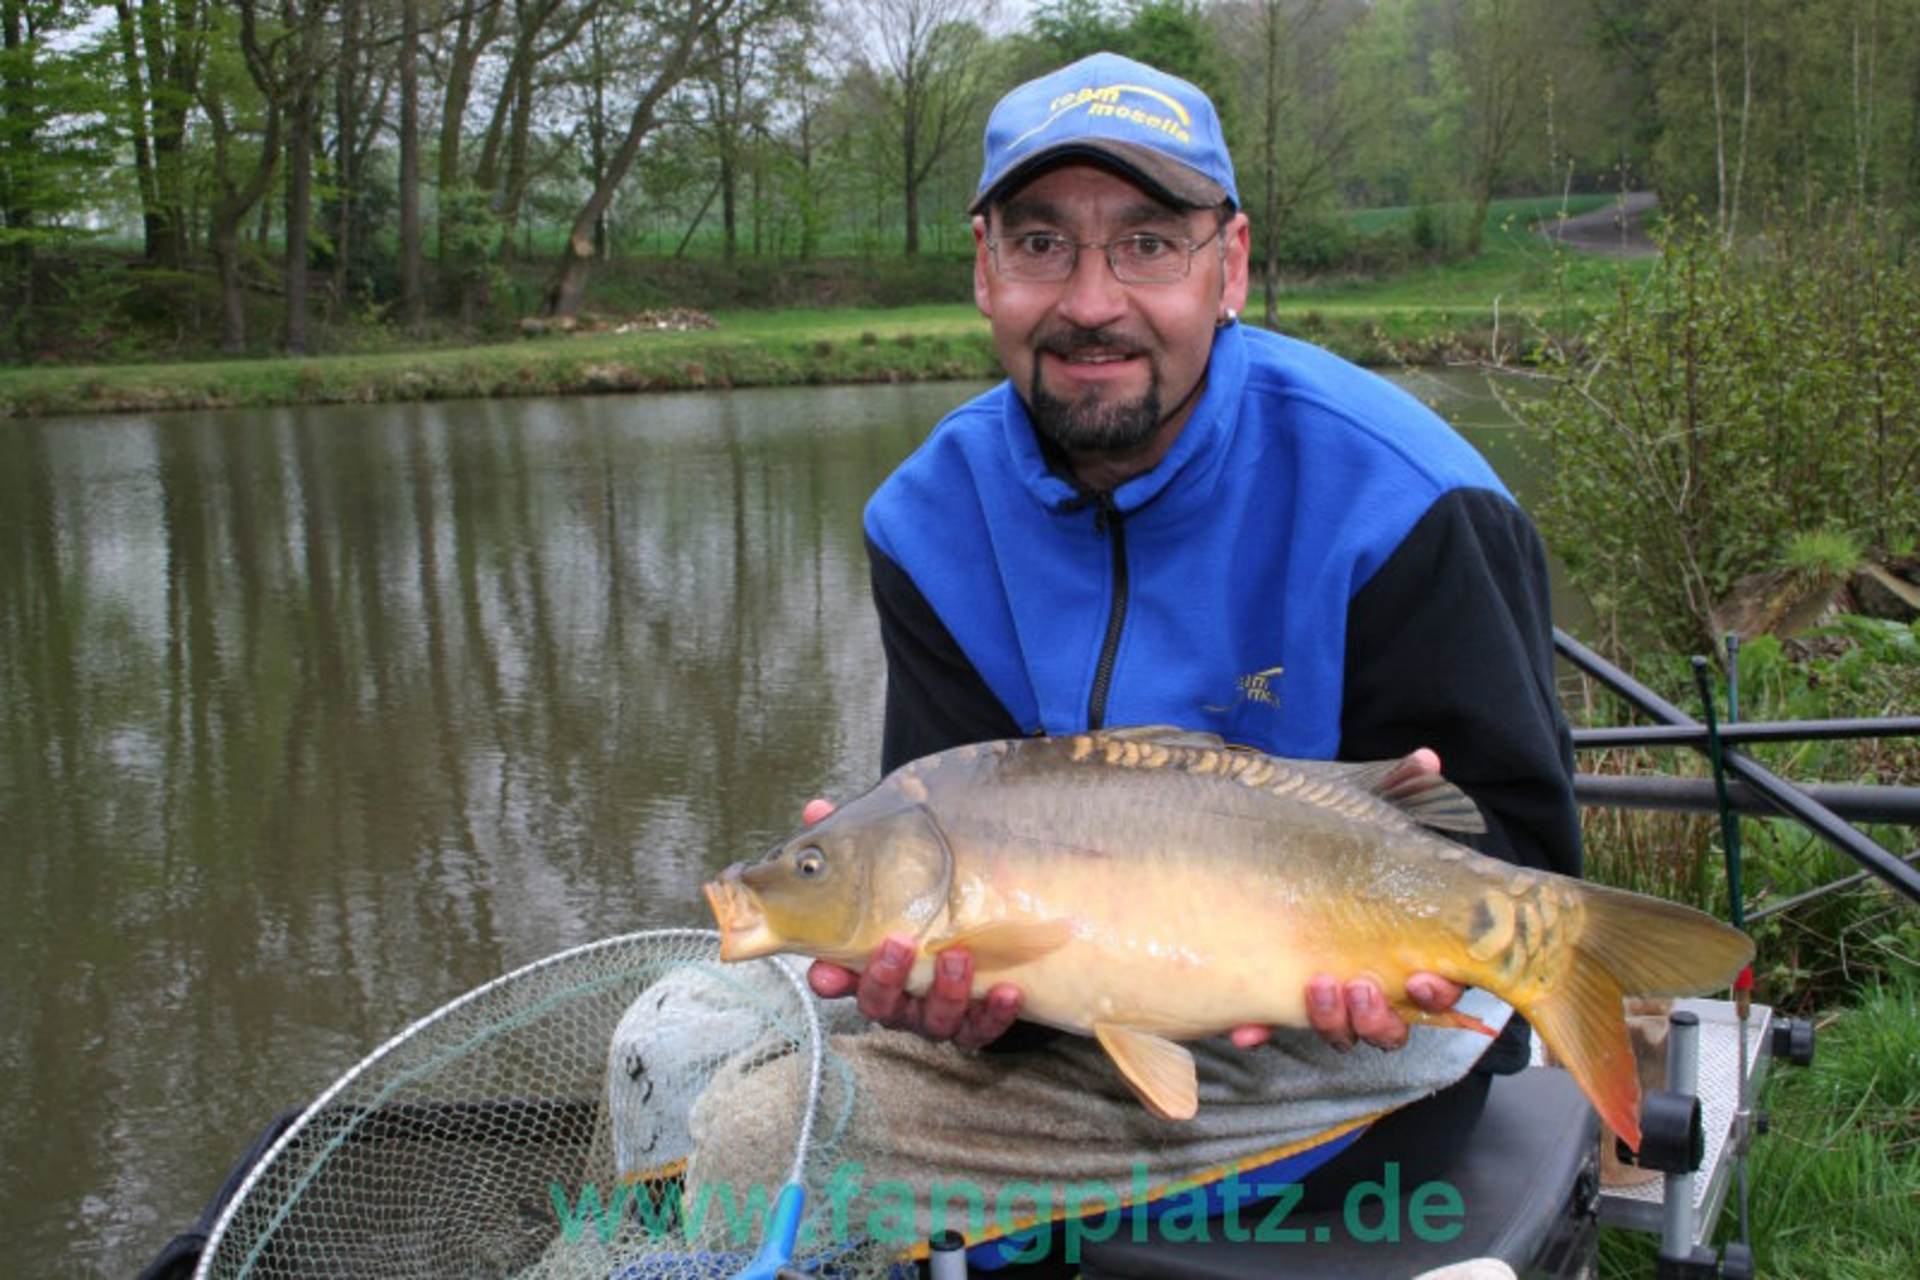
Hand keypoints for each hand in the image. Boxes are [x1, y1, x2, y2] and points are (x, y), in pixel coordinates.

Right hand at [797, 798, 1023, 1048]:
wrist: (985, 923)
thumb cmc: (923, 900)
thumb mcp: (889, 872)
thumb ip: (853, 847)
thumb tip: (817, 810)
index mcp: (869, 966)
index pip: (837, 978)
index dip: (830, 978)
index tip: (825, 971)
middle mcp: (899, 996)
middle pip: (882, 1004)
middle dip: (887, 978)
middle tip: (900, 943)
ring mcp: (936, 1013)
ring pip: (933, 1020)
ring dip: (945, 992)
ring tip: (958, 956)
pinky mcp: (976, 1021)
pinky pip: (982, 1028)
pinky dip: (994, 1014)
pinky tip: (1009, 990)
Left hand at [1232, 747, 1456, 1051]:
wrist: (1265, 855)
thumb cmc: (1333, 843)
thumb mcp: (1361, 815)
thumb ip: (1396, 790)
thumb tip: (1426, 757)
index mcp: (1402, 949)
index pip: (1434, 986)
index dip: (1435, 990)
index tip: (1420, 976)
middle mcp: (1368, 981)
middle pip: (1387, 1023)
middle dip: (1377, 1014)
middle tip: (1358, 984)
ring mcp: (1323, 996)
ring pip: (1340, 1031)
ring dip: (1332, 1021)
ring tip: (1316, 988)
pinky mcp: (1276, 997)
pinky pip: (1271, 1025)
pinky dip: (1260, 1028)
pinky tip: (1246, 1027)